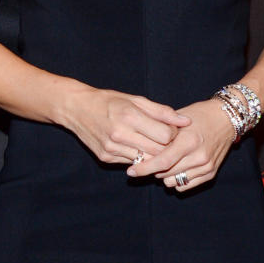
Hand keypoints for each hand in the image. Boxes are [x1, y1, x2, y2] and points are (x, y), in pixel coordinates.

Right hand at [63, 86, 191, 165]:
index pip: (166, 135)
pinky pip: (131, 162)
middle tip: (164, 140)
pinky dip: (137, 156)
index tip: (171, 129)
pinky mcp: (105, 157)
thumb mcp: (135, 100)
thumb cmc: (109, 101)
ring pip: (146, 160)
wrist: (76, 108)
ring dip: (152, 154)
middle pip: (158, 151)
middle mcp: (120, 134)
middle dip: (166, 147)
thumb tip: (186, 122)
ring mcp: (112, 148)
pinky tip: (133, 146)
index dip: (173, 134)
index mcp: (130, 116)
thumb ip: (162, 112)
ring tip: (150, 143)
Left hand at [128, 99, 234, 190]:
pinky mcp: (211, 173)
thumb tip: (139, 146)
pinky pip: (186, 185)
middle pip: (166, 174)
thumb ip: (160, 133)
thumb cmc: (198, 115)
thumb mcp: (178, 119)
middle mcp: (199, 156)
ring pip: (175, 182)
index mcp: (188, 141)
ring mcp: (206, 166)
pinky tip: (174, 168)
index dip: (144, 168)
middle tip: (147, 161)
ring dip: (164, 176)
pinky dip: (176, 180)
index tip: (131, 171)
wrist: (226, 119)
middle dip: (152, 170)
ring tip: (163, 162)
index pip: (162, 161)